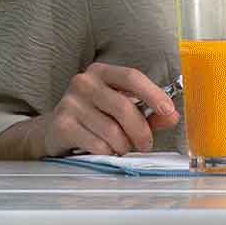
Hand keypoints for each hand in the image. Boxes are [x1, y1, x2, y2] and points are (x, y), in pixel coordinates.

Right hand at [32, 63, 180, 154]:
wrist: (53, 130)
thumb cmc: (93, 117)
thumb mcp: (121, 110)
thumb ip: (149, 113)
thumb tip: (172, 117)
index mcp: (101, 72)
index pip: (132, 76)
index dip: (154, 94)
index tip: (169, 110)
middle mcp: (84, 82)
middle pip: (124, 107)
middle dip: (141, 131)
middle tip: (146, 144)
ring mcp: (70, 103)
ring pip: (112, 131)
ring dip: (124, 145)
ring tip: (122, 147)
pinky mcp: (62, 125)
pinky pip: (97, 144)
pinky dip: (107, 152)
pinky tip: (104, 150)